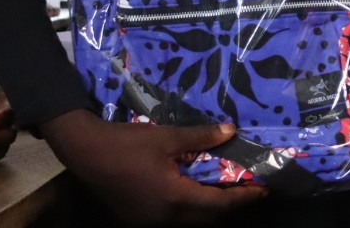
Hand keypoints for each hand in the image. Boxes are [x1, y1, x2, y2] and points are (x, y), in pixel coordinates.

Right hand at [40, 110, 263, 224]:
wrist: (85, 153)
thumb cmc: (127, 144)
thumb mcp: (166, 137)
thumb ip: (200, 137)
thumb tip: (231, 131)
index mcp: (175, 199)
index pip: (219, 205)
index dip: (244, 198)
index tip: (264, 190)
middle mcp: (166, 218)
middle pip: (208, 218)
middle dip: (230, 205)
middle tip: (248, 188)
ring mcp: (151, 221)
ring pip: (190, 221)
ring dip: (209, 207)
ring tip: (224, 187)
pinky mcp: (140, 217)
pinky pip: (174, 217)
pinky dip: (190, 206)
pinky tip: (193, 189)